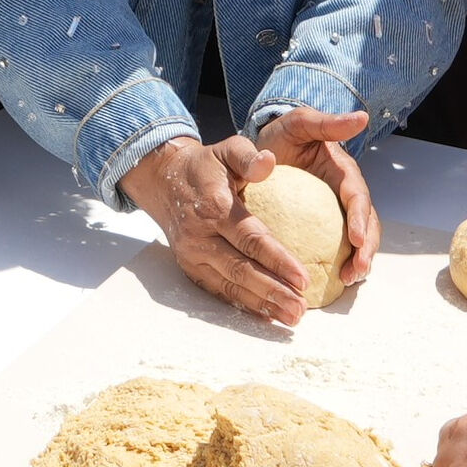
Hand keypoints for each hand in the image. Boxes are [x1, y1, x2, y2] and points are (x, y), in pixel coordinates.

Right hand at [119, 131, 311, 327]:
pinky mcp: (189, 268)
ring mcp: (192, 255)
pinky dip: (243, 306)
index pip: (251, 239)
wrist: (163, 180)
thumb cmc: (205, 166)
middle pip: (240, 270)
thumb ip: (248, 155)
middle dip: (272, 292)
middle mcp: (199, 236)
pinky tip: (266, 315)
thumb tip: (269, 161)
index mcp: (214, 207)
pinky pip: (217, 291)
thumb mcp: (227, 149)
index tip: (303, 278)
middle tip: (301, 309)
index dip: (278, 260)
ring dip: (261, 305)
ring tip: (291, 317)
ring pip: (229, 286)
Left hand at [250, 106, 378, 292]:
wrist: (263, 147)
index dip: (360, 218)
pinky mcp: (323, 227)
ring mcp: (336, 213)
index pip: (358, 196)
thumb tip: (361, 117)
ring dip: (358, 261)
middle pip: (366, 224)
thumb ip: (327, 122)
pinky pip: (336, 248)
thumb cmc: (283, 135)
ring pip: (357, 240)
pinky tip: (330, 280)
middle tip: (356, 270)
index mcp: (344, 172)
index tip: (356, 239)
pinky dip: (338, 264)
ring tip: (348, 279)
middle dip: (366, 249)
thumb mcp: (300, 123)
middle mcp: (345, 195)